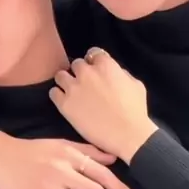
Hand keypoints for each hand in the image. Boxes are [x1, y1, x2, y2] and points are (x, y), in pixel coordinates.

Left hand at [50, 47, 157, 162]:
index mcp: (105, 65)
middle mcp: (87, 72)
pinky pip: (54, 93)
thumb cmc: (135, 111)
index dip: (94, 62)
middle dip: (80, 72)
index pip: (93, 53)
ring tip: (72, 92)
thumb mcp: (135, 84)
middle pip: (76, 64)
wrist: (127, 135)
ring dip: (66, 81)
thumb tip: (113, 72)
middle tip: (85, 84)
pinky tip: (66, 102)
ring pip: (60, 75)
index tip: (95, 70)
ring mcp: (74, 88)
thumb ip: (120, 73)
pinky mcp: (64, 104)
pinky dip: (58, 96)